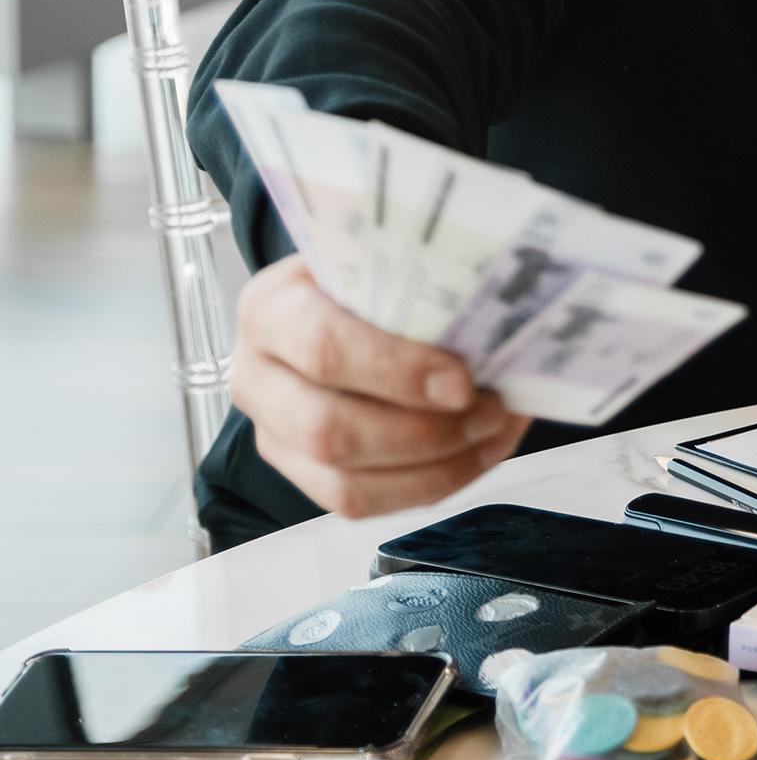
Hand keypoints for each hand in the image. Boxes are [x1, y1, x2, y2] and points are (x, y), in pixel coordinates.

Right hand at [229, 254, 530, 519]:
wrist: (329, 302)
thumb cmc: (364, 275)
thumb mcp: (374, 255)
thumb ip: (416, 277)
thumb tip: (498, 312)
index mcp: (270, 309)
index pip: (324, 349)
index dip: (396, 372)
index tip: (462, 381)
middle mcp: (256, 378)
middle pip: (329, 432)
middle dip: (424, 433)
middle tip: (490, 410)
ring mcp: (273, 436)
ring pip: (346, 485)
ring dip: (435, 469)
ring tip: (493, 432)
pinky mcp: (302, 476)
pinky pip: (363, 504)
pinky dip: (429, 485)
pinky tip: (477, 453)